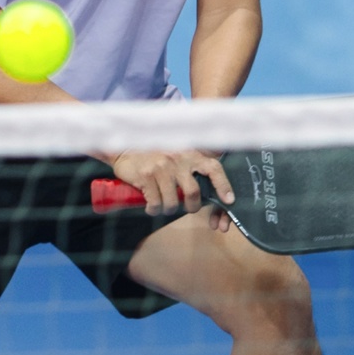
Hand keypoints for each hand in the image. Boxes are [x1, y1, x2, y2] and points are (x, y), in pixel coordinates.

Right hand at [109, 148, 232, 215]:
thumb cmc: (153, 152)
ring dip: (169, 209)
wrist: (125, 145)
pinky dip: (154, 209)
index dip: (223, 185)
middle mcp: (178, 160)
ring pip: (173, 202)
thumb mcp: (176, 151)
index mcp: (190, 153)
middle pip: (194, 192)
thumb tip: (205, 187)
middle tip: (187, 208)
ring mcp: (162, 168)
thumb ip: (190, 164)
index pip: (213, 169)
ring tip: (164, 205)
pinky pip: (155, 203)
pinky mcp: (146, 176)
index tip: (229, 200)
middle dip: (192, 206)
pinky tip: (151, 206)